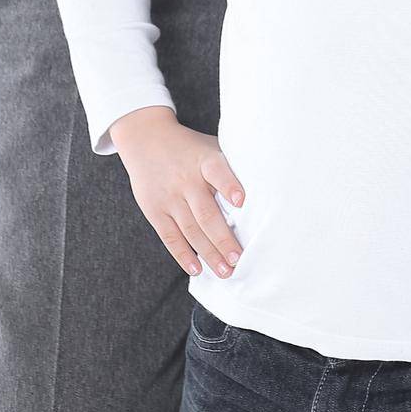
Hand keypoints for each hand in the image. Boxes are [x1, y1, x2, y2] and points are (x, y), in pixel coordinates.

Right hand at [109, 107, 247, 278]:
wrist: (146, 139)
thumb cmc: (190, 148)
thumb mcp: (211, 146)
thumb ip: (230, 166)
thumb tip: (263, 187)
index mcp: (205, 160)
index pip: (218, 171)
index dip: (229, 186)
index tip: (242, 202)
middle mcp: (187, 180)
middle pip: (207, 213)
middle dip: (223, 239)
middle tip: (239, 260)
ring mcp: (170, 197)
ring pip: (191, 230)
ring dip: (209, 254)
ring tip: (225, 271)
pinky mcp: (155, 210)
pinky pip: (170, 237)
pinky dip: (183, 254)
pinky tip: (196, 269)